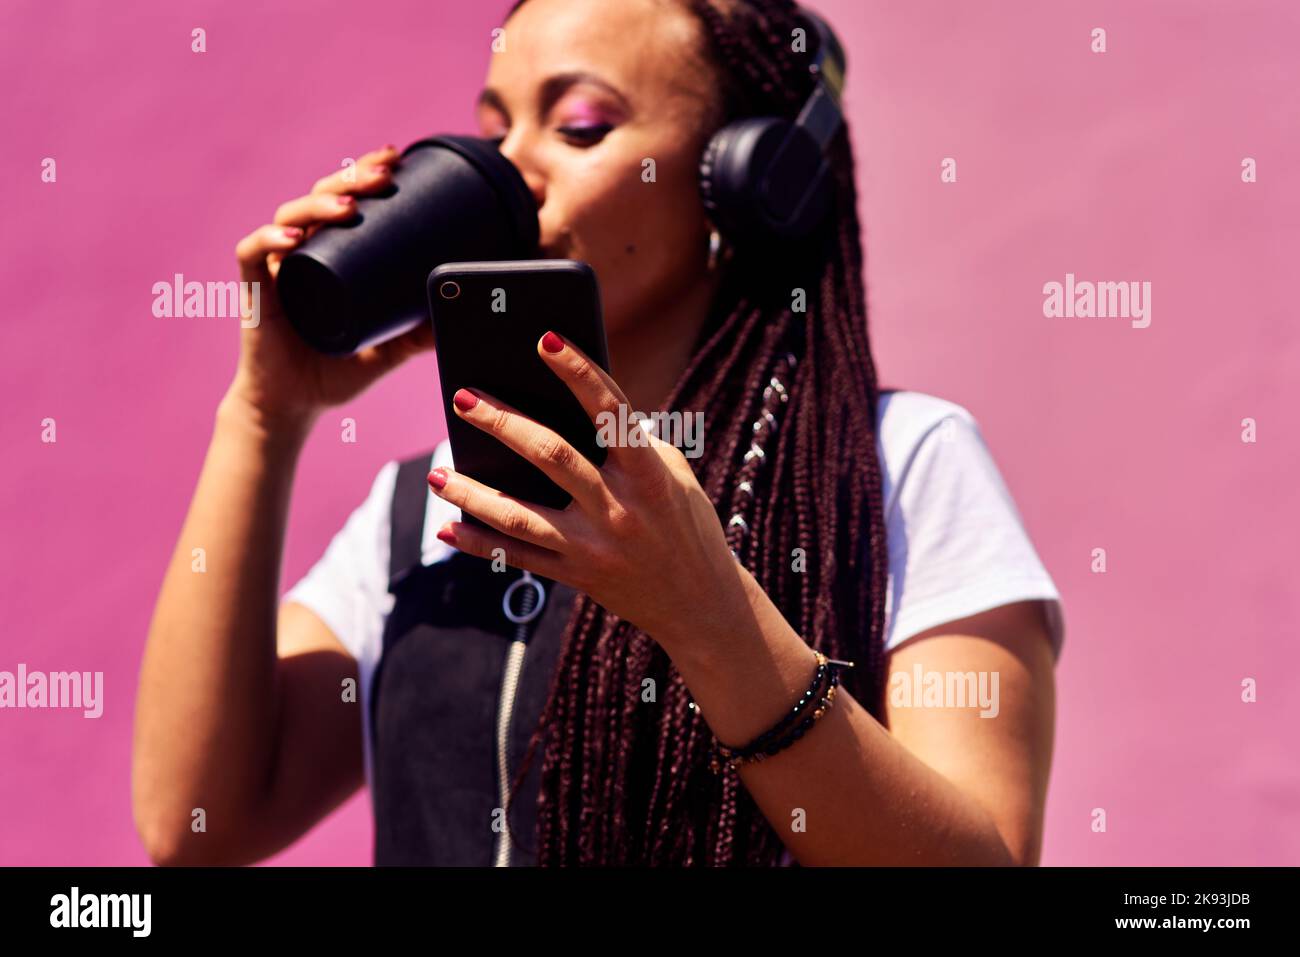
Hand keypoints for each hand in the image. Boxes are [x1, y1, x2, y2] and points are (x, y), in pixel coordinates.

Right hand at [227, 144, 435, 428]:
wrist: (294, 407)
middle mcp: (300, 253)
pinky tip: (293, 239)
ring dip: (317, 204)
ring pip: (287, 217)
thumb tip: (457, 313)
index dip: (363, 174)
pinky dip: (269, 239)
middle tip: (384, 175)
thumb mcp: (387, 351)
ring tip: (348, 205)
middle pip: (318, 199)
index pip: (343, 200)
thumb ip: (417, 334)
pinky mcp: (253, 290)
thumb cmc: (333, 373)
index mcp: (328, 256)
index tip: (395, 159)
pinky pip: (252, 253)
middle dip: (350, 179)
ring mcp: (275, 269)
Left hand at [426, 332, 748, 642]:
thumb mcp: (674, 477)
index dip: (578, 371)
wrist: (702, 605)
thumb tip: (579, 406)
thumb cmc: (687, 525)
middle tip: (463, 397)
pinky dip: (479, 543)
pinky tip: (447, 525)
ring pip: (520, 514)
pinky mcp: (579, 575)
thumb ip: (632, 443)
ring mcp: (596, 546)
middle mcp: (621, 508)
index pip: (610, 411)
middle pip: (551, 456)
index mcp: (649, 474)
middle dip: (502, 423)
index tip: (545, 339)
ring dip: (472, 492)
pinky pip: (519, 556)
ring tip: (436, 472)